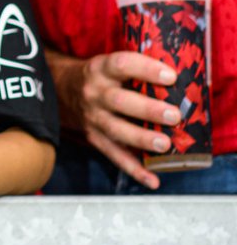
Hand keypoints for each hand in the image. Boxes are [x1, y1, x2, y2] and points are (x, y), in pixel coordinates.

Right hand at [49, 48, 179, 189]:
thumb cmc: (99, 76)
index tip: (170, 76)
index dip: (146, 69)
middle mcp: (94, 93)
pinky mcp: (95, 137)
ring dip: (141, 138)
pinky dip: (134, 169)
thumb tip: (181, 82)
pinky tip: (152, 179)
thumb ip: (136, 71)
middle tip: (174, 115)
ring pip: (116, 129)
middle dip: (148, 110)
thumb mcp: (109, 65)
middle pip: (119, 101)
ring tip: (165, 144)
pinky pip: (114, 155)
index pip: (122, 65)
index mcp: (100, 69)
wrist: (62, 89)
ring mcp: (93, 117)